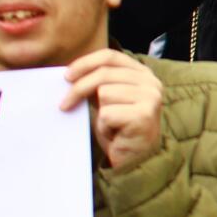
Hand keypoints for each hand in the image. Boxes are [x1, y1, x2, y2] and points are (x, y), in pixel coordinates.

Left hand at [61, 50, 164, 171]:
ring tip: (109, 125)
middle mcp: (151, 82)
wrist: (135, 160)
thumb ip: (99, 83)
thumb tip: (70, 74)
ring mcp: (150, 98)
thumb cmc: (119, 128)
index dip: (85, 63)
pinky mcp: (143, 115)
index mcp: (143, 73)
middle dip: (78, 89)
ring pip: (104, 93)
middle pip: (103, 74)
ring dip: (99, 113)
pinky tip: (114, 134)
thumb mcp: (108, 99)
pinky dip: (104, 127)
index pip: (110, 56)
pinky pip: (107, 113)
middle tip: (64, 104)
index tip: (67, 76)